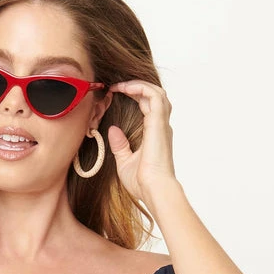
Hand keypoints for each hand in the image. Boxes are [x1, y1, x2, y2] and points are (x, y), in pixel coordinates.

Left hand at [106, 80, 176, 202]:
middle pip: (153, 96)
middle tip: (116, 86)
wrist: (154, 189)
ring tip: (121, 85)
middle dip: (136, 87)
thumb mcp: (125, 162)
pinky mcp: (159, 122)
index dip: (133, 97)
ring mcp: (161, 123)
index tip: (115, 94)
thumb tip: (112, 130)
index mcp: (154, 134)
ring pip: (156, 92)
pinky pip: (154, 95)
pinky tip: (125, 88)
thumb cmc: (142, 182)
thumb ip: (119, 145)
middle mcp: (161, 126)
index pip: (147, 106)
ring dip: (139, 85)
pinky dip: (141, 88)